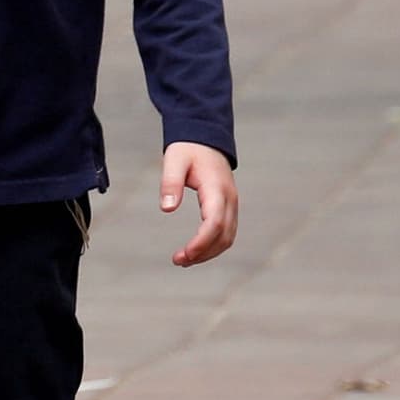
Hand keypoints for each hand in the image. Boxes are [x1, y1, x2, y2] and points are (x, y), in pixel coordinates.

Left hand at [160, 142, 237, 265]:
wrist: (205, 138)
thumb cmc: (188, 149)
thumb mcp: (174, 160)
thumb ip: (170, 183)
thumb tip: (167, 209)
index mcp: (217, 188)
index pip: (214, 223)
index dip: (201, 242)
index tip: (184, 254)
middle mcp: (229, 199)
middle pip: (223, 236)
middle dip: (203, 253)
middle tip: (178, 260)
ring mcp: (232, 204)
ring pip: (228, 238)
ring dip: (208, 253)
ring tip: (184, 260)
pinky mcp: (228, 207)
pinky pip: (227, 232)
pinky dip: (213, 245)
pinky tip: (196, 250)